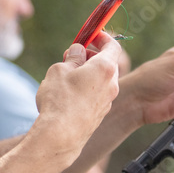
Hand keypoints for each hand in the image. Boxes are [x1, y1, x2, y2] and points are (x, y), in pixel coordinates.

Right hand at [31, 32, 121, 158]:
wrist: (60, 137)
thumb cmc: (60, 100)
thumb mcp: (60, 69)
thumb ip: (72, 57)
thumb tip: (78, 51)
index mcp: (105, 68)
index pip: (113, 45)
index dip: (102, 37)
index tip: (91, 34)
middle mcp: (111, 85)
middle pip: (107, 63)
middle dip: (91, 56)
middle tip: (72, 55)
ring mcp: (107, 101)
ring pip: (101, 80)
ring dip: (87, 73)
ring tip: (65, 76)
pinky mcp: (100, 115)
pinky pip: (96, 95)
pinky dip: (87, 88)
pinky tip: (67, 95)